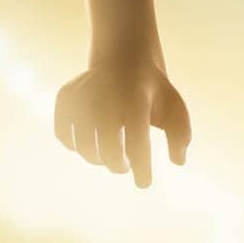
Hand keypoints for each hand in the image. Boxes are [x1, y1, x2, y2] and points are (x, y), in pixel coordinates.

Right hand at [54, 58, 190, 187]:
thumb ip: (181, 136)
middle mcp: (106, 96)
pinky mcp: (66, 96)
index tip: (144, 184)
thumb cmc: (154, 93)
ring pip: (82, 144)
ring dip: (96, 159)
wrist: (124, 58)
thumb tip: (178, 161)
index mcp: (136, 101)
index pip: (137, 143)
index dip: (141, 168)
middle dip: (117, 166)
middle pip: (106, 147)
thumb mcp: (176, 109)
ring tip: (110, 156)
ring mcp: (83, 95)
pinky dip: (74, 145)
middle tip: (125, 167)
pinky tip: (90, 144)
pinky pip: (62, 133)